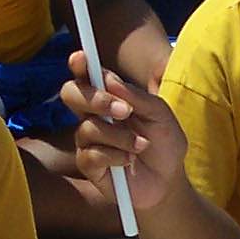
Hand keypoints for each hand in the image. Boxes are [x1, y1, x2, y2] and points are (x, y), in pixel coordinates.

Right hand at [60, 62, 187, 207]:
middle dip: (96, 99)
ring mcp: (88, 140)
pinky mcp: (88, 165)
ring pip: (88, 127)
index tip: (81, 58)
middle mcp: (92, 115)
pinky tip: (129, 161)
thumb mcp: (160, 115)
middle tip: (125, 111)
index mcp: (108, 97)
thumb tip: (111, 81)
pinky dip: (116, 156)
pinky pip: (92, 154)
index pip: (87, 76)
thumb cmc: (164, 143)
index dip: (79, 64)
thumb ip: (138, 97)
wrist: (168, 181)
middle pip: (71, 94)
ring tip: (142, 145)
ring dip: (121, 137)